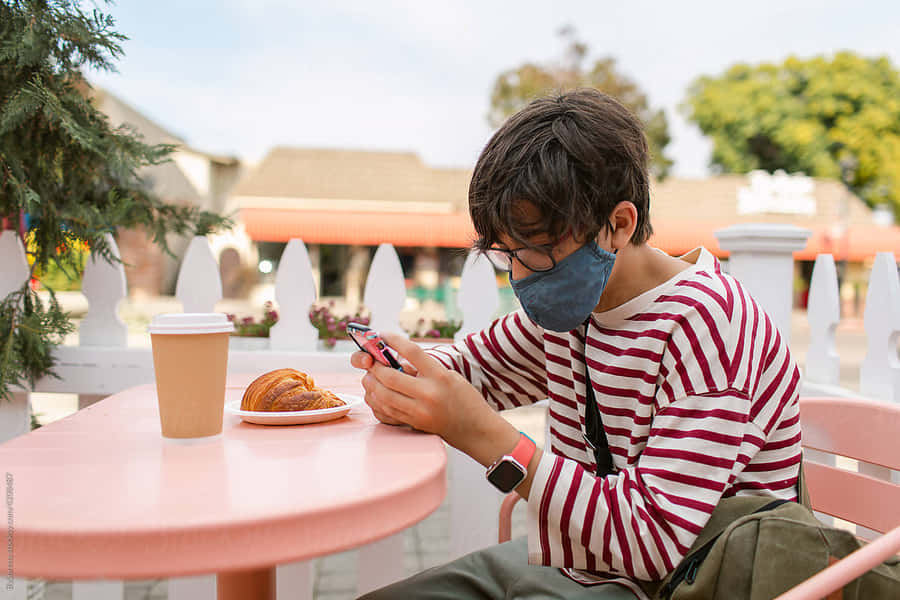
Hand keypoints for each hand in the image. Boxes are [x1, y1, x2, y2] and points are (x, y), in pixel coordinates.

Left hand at [353, 333, 518, 464]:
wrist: (476, 429)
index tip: (383, 335)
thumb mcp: (449, 376)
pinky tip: (375, 393)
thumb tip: (395, 362)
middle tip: (369, 360)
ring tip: (369, 377)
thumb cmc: (464, 398)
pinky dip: (377, 400)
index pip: (412, 351)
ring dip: (371, 384)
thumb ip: (424, 369)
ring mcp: (420, 411)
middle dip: (374, 367)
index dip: (393, 340)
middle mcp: (429, 393)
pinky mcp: (414, 424)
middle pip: (390, 376)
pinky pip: (388, 411)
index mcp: (440, 376)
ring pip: (384, 395)